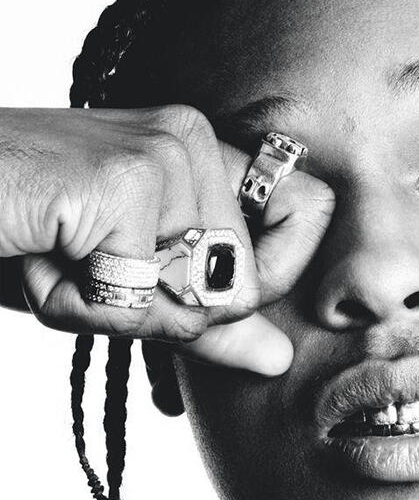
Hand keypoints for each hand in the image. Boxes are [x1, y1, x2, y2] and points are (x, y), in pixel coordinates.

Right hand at [0, 105, 333, 373]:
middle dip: (166, 310)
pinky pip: (142, 298)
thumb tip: (279, 359)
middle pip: (247, 284)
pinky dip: (84, 307)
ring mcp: (164, 154)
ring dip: (117, 311)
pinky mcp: (126, 180)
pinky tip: (44, 255)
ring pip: (198, 301)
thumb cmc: (27, 238)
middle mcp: (193, 139)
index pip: (309, 211)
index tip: (210, 280)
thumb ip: (207, 321)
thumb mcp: (128, 286)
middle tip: (95, 264)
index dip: (278, 270)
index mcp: (203, 152)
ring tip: (62, 256)